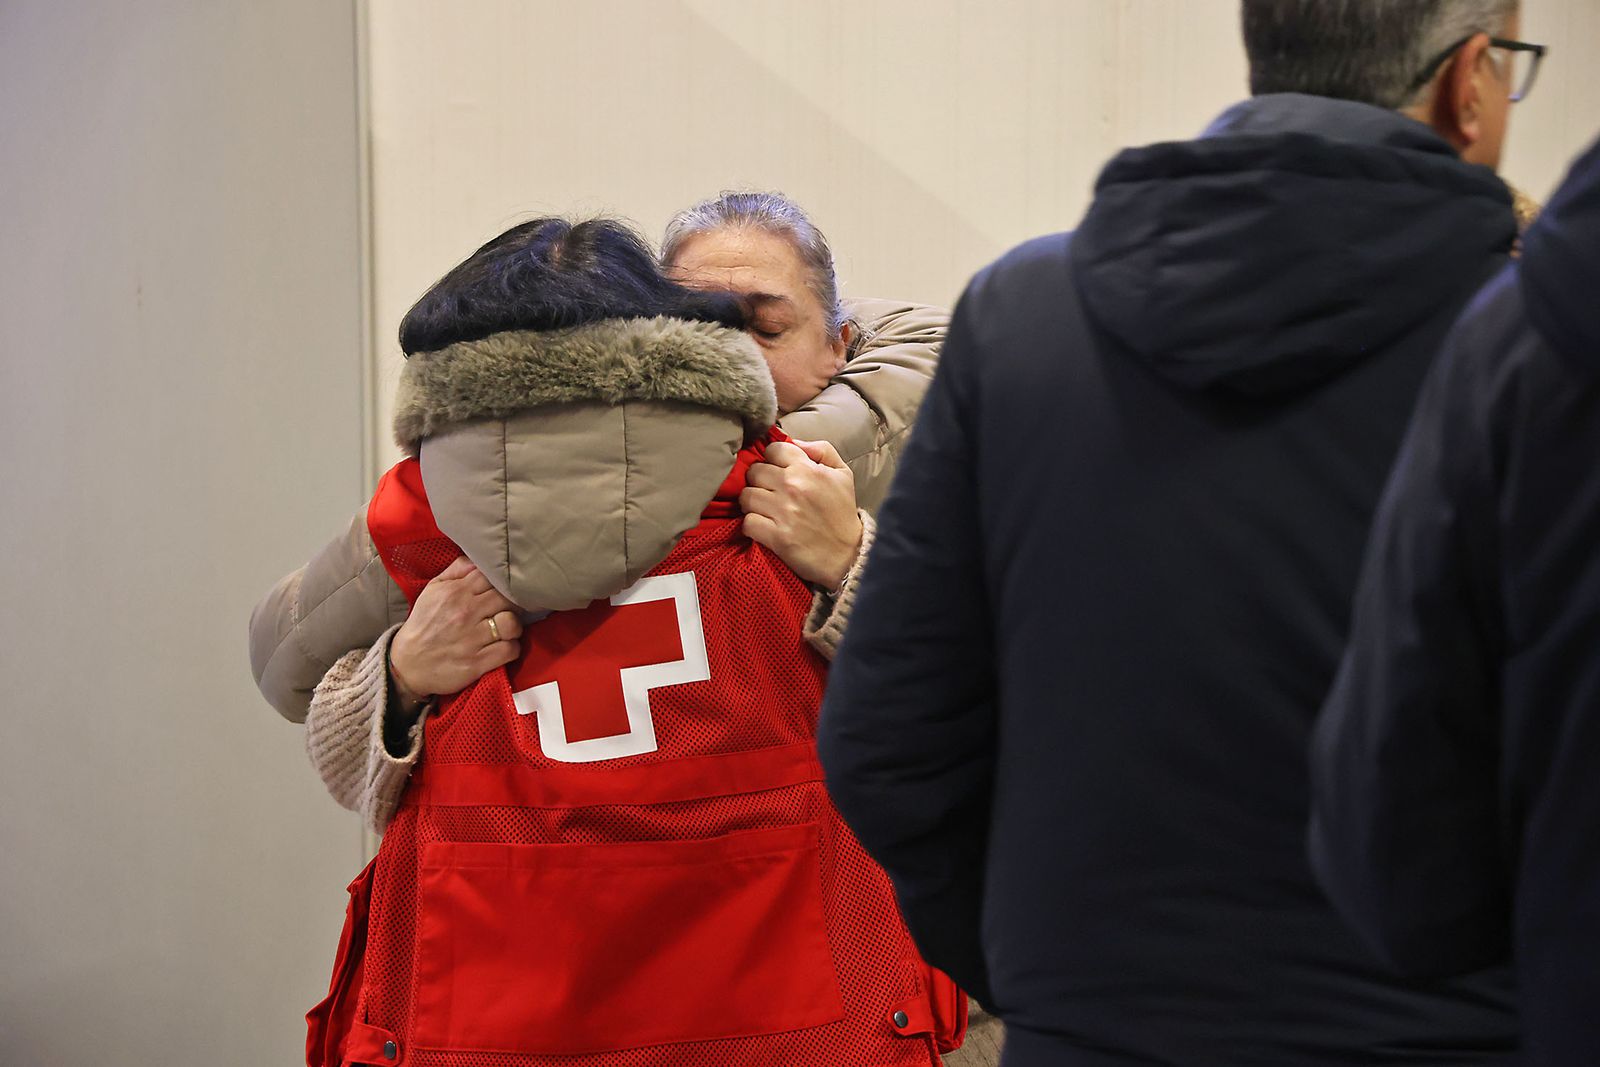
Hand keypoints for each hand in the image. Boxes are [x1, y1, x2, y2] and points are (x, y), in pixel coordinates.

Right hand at [389, 556, 522, 699]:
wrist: (407, 663)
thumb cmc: (424, 624)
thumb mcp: (433, 590)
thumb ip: (457, 570)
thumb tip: (479, 557)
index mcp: (456, 592)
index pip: (492, 576)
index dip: (503, 581)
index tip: (504, 589)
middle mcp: (465, 613)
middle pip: (508, 599)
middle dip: (512, 603)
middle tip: (508, 609)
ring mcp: (472, 639)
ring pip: (512, 624)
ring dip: (514, 627)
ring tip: (507, 629)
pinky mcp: (477, 662)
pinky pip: (510, 649)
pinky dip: (512, 648)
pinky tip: (503, 646)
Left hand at [740, 439, 863, 589]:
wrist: (848, 554)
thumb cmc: (843, 512)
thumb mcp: (843, 474)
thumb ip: (821, 450)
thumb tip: (794, 441)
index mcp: (807, 468)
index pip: (772, 450)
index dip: (772, 459)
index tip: (777, 470)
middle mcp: (792, 486)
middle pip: (754, 472)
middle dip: (759, 481)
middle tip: (768, 491)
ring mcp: (782, 512)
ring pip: (746, 496)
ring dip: (752, 503)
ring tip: (763, 509)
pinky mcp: (776, 536)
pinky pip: (747, 522)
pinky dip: (752, 525)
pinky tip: (763, 526)